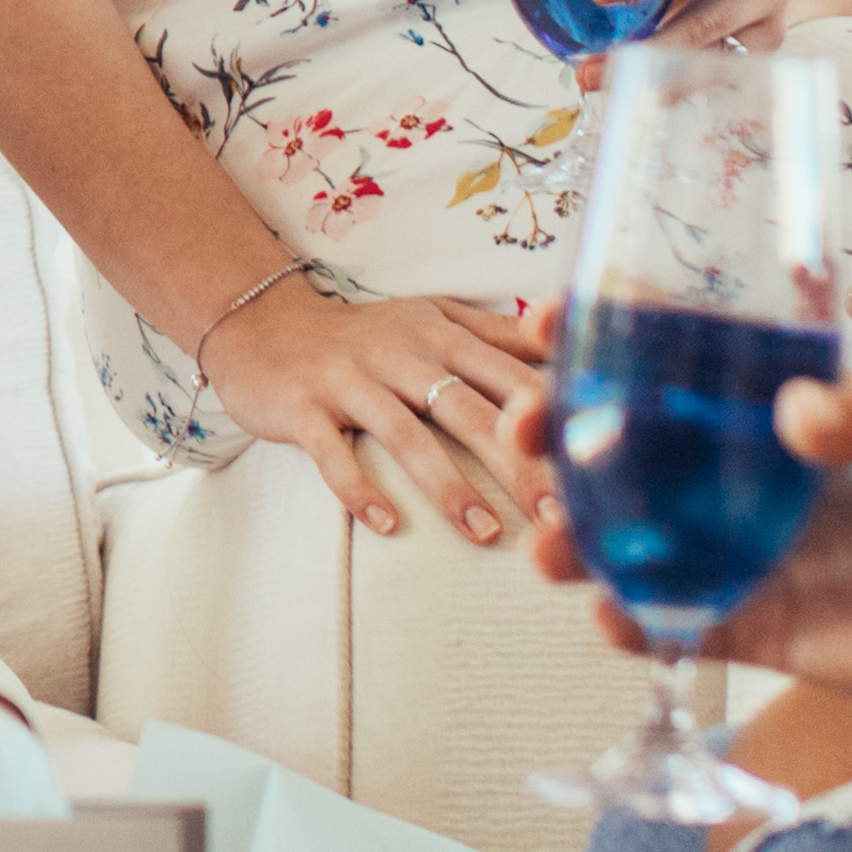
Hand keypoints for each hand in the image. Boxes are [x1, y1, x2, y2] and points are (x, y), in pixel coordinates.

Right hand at [205, 279, 558, 544]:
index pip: (508, 377)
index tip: (589, 469)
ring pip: (406, 435)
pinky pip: (333, 454)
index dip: (551, 423)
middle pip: (469, 410)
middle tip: (557, 518)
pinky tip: (388, 526)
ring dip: (448, 485)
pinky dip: (360, 490)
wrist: (262, 324)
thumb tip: (570, 350)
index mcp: (442, 335)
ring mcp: (349, 380)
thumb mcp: (433, 318)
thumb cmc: (363, 334)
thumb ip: (498, 337)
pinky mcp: (303, 407)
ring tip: (485, 532)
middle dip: (516, 464)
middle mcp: (400, 354)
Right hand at [536, 364, 851, 704]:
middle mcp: (743, 481)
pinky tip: (607, 616)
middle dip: (558, 448)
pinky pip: (675, 624)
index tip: (545, 325)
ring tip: (547, 543)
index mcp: (773, 416)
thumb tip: (799, 410)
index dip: (596, 348)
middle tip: (524, 440)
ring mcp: (745, 556)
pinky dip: (632, 623)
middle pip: (622, 457)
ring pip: (631, 543)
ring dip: (576, 539)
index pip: (665, 371)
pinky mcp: (759, 629)